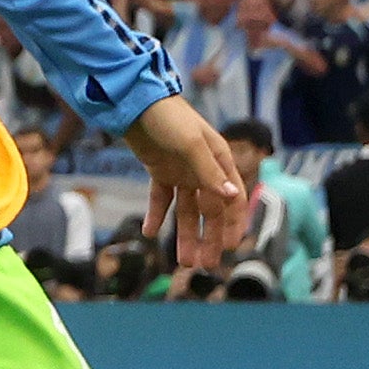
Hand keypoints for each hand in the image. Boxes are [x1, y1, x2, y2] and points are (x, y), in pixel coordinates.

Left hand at [123, 95, 252, 269]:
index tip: (231, 247)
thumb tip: (231, 197)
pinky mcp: (160, 171)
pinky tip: (149, 233)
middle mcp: (203, 169)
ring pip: (185, 210)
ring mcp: (181, 171)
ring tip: (183, 262)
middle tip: (205, 265)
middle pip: (209, 210)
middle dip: (208, 238)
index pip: (232, 198)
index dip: (233, 223)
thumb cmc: (169, 118)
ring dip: (184, 235)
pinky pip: (160, 199)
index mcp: (218, 161)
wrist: (136, 102)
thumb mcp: (191, 145)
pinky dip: (155, 215)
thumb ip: (209, 172)